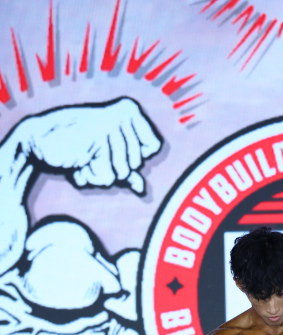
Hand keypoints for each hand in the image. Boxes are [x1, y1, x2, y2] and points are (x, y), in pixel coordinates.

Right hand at [27, 97, 161, 193]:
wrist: (38, 141)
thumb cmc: (73, 145)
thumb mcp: (104, 155)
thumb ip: (125, 169)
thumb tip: (142, 188)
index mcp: (130, 109)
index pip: (154, 147)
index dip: (134, 156)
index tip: (111, 145)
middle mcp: (123, 113)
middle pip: (137, 162)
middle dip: (114, 166)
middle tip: (92, 151)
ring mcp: (111, 126)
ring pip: (122, 172)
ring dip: (100, 171)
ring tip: (84, 155)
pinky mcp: (97, 141)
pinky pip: (107, 177)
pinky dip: (91, 175)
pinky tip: (78, 161)